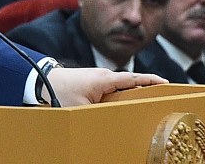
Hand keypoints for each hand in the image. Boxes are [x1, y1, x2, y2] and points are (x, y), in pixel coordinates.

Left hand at [44, 67, 166, 106]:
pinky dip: (117, 97)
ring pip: (119, 89)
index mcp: (105, 79)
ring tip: (143, 107)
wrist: (38, 81)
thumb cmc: (59, 93)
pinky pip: (109, 90)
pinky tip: (120, 108)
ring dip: (129, 96)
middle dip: (144, 91)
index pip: (134, 79)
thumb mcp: (81, 110)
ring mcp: (97, 79)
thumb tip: (110, 128)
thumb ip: (99, 116)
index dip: (151, 81)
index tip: (167, 84)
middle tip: (162, 99)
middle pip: (130, 84)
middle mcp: (103, 76)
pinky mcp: (90, 84)